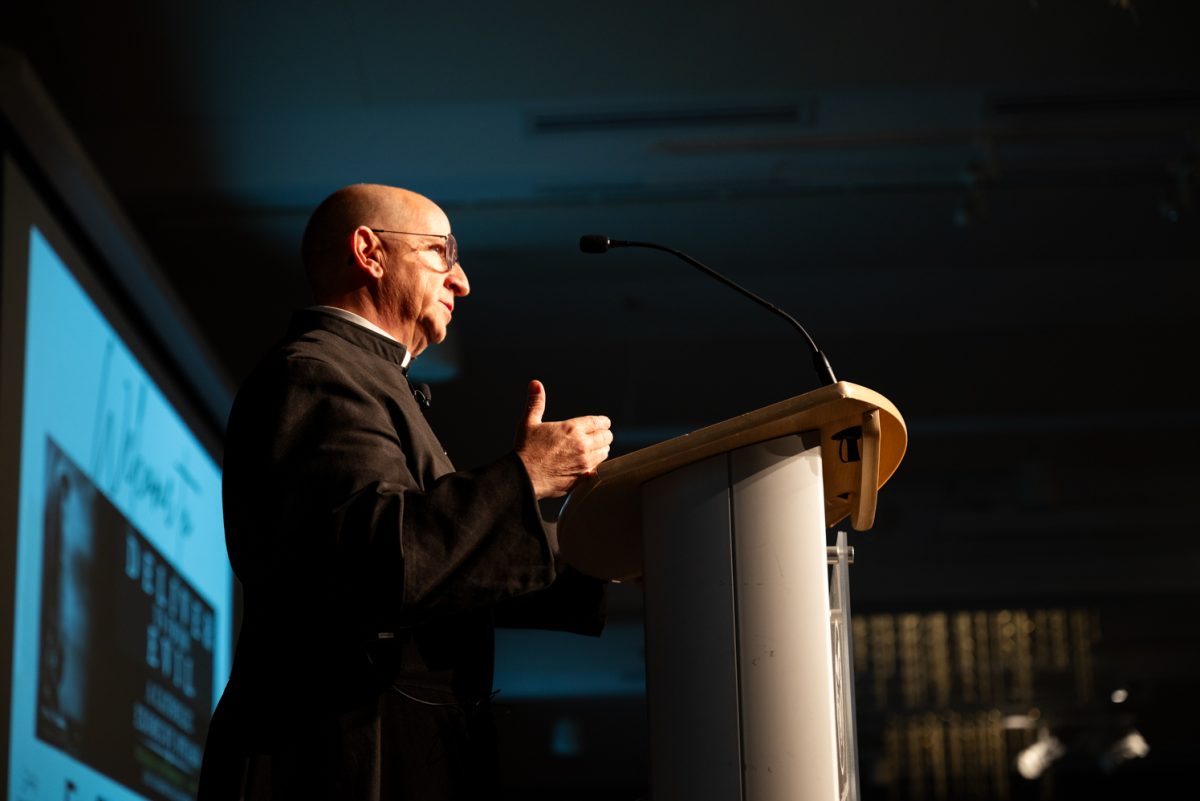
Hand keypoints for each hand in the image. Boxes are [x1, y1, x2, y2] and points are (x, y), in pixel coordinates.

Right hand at [515, 379, 612, 499]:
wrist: (523, 477)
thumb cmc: (525, 450)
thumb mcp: (528, 422)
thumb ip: (536, 403)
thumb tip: (535, 384)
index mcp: (572, 428)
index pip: (600, 422)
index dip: (602, 422)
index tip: (601, 423)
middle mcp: (583, 444)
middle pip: (607, 437)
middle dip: (603, 435)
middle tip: (597, 436)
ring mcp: (584, 462)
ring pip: (605, 453)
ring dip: (600, 449)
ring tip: (591, 449)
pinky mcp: (583, 476)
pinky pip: (598, 468)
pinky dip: (595, 465)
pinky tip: (586, 463)